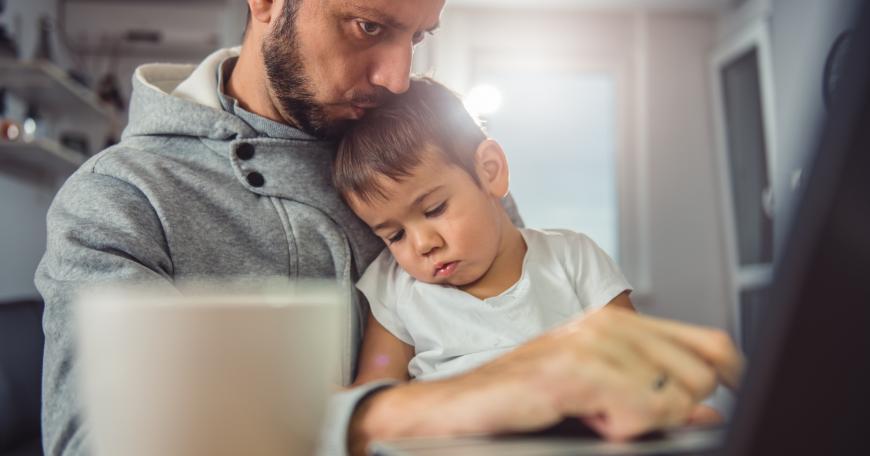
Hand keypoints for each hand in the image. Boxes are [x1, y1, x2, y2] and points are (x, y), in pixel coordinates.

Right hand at [468, 306, 742, 438]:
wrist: (461, 406)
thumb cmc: (522, 398)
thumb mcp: (600, 395)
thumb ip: (654, 396)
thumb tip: (708, 409)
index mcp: (617, 323)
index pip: (708, 342)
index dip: (729, 375)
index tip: (716, 401)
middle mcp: (608, 324)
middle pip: (701, 375)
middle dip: (673, 410)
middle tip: (621, 414)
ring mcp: (593, 343)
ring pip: (674, 399)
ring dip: (639, 423)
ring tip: (595, 413)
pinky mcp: (577, 369)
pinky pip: (642, 412)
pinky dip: (621, 427)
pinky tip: (588, 417)